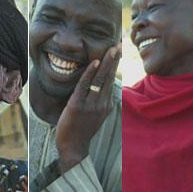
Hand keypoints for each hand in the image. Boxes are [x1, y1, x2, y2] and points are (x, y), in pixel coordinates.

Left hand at [54, 45, 120, 173]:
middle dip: (114, 60)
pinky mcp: (78, 105)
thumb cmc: (80, 131)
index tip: (117, 51)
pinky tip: (94, 62)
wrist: (73, 147)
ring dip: (106, 62)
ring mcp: (91, 104)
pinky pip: (85, 86)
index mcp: (106, 105)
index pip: (111, 80)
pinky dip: (90, 73)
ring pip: (100, 79)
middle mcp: (102, 103)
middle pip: (109, 77)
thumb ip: (97, 102)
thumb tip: (98, 89)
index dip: (114, 65)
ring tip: (111, 48)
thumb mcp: (94, 115)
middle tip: (119, 44)